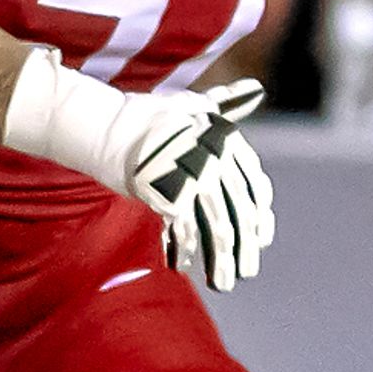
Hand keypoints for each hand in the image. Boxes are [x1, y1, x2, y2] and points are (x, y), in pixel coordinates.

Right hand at [119, 78, 276, 291]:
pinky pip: (185, 231)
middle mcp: (218, 160)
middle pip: (240, 213)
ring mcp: (196, 177)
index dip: (260, 216)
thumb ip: (226, 102)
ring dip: (222, 262)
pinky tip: (182, 266)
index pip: (256, 185)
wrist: (110, 126)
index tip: (262, 239)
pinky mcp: (171, 193)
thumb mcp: (195, 106)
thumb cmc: (151, 118)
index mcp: (227, 141)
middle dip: (245, 248)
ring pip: (218, 228)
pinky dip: (185, 251)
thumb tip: (256, 88)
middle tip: (248, 272)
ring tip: (225, 283)